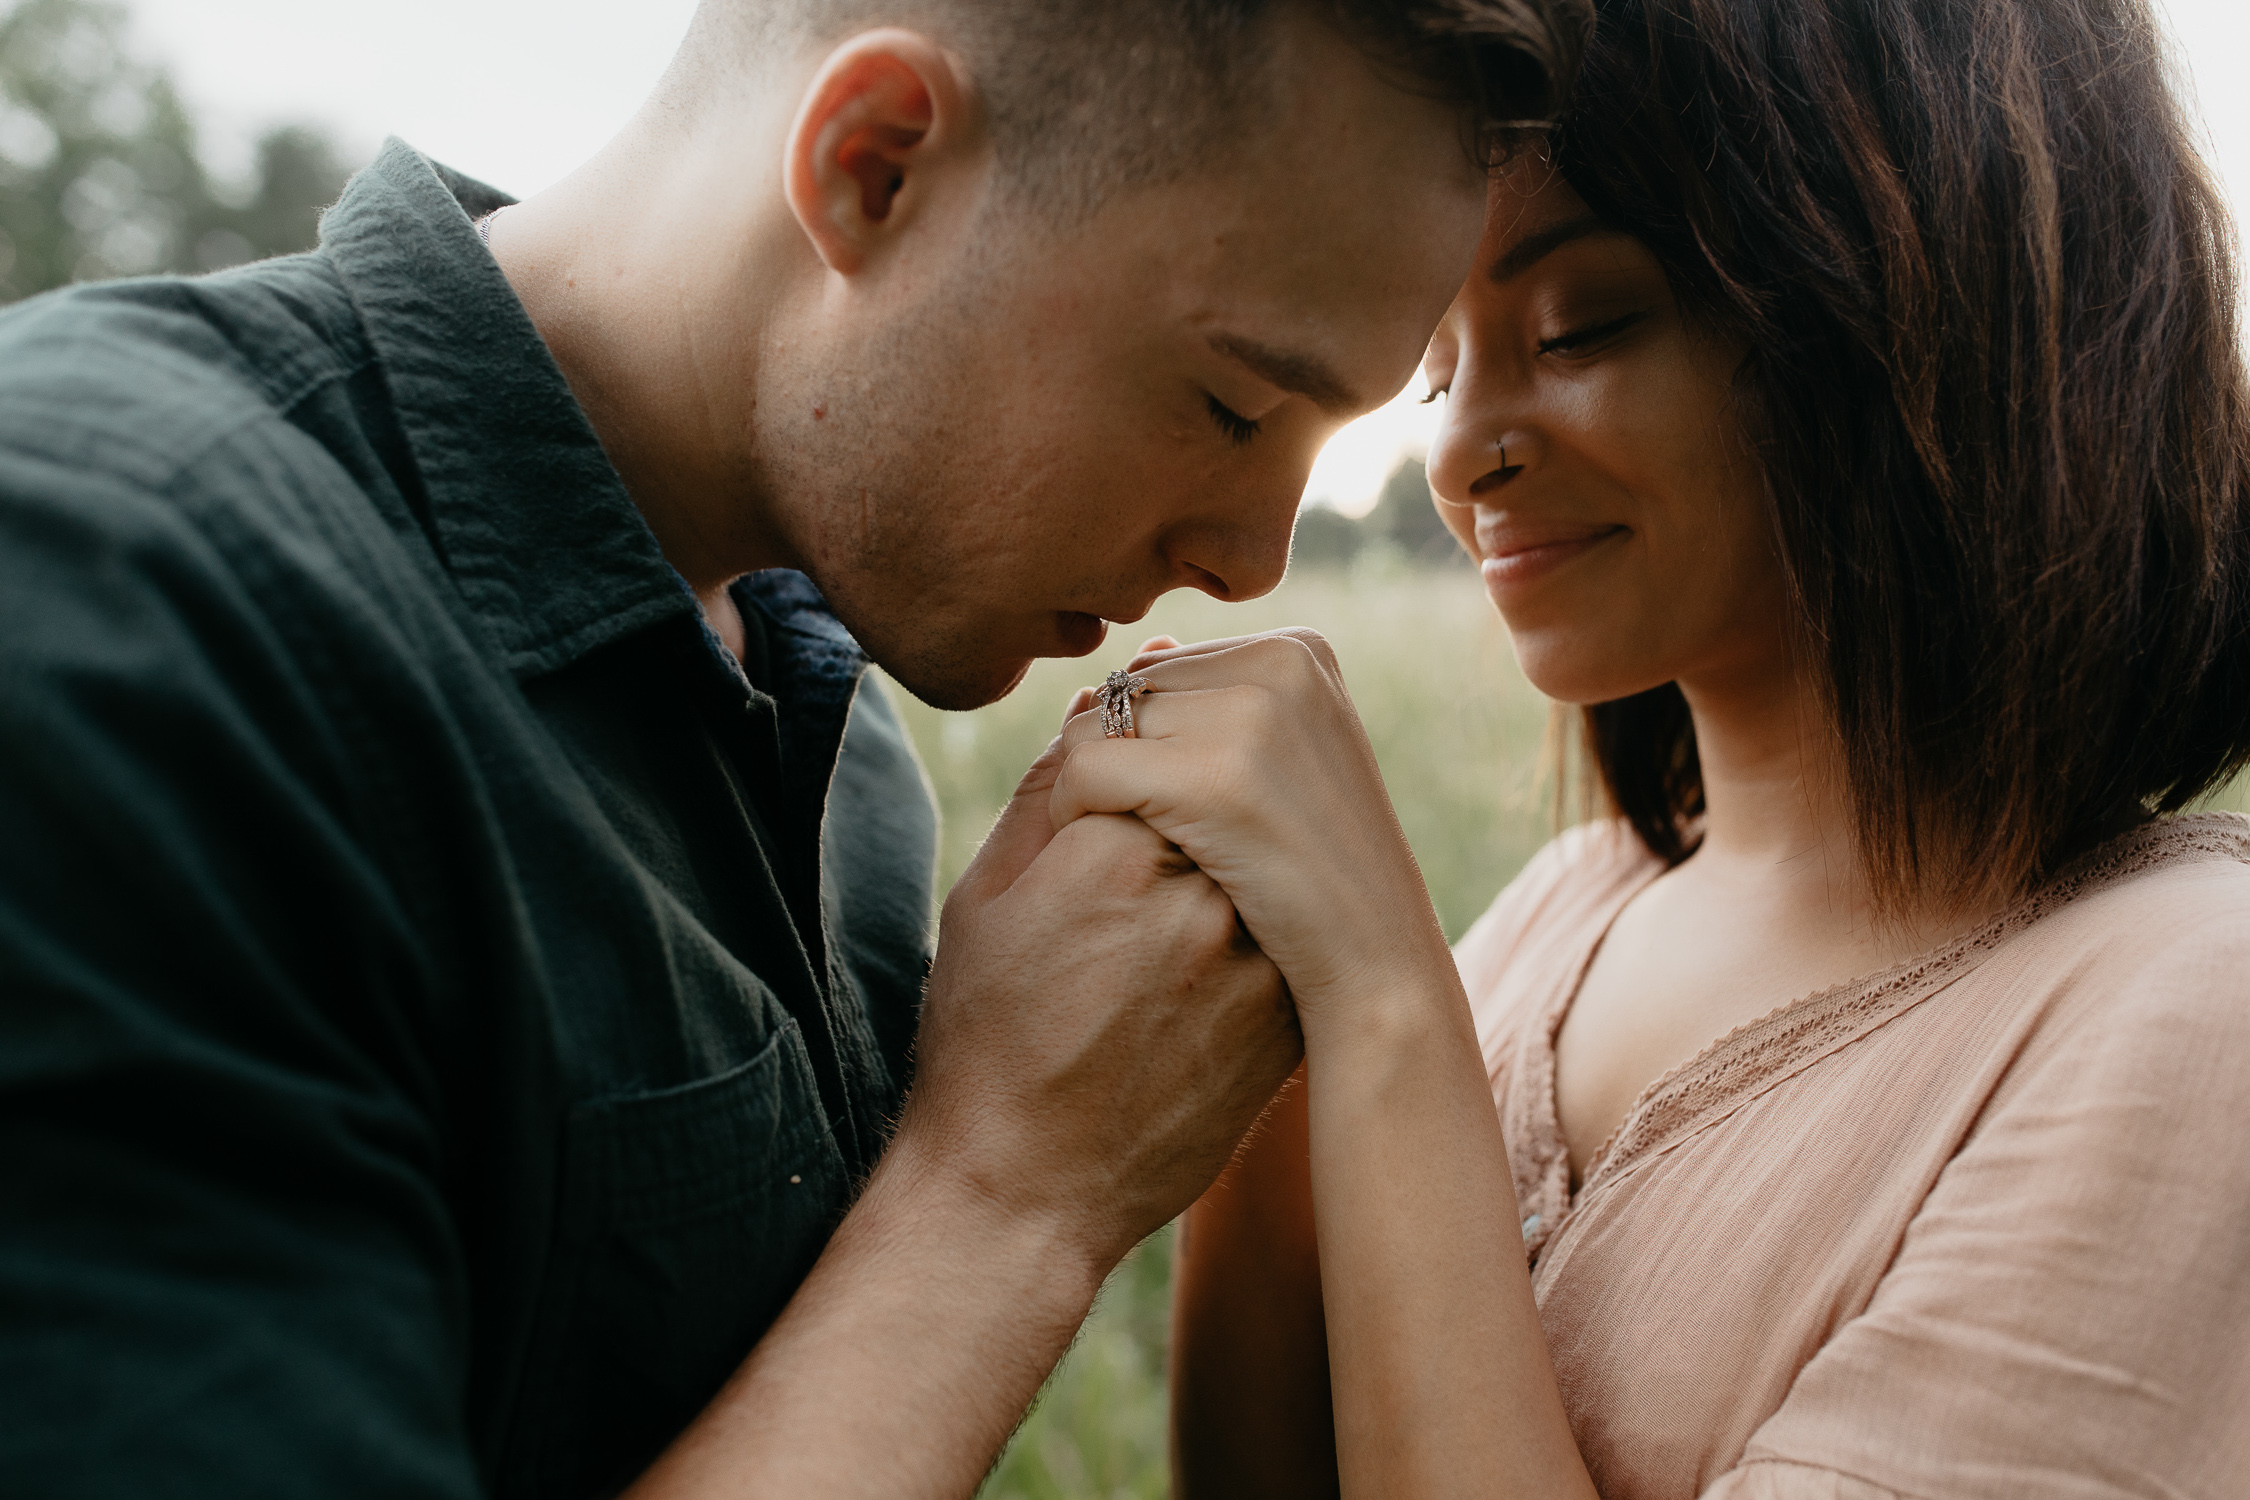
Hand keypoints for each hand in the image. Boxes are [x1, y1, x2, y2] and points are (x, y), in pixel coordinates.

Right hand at [898, 722, 1302, 1268]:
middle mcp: (1198, 894)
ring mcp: (1253, 960)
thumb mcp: (984, 898)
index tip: (1096, 832)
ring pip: (1254, 865)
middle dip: (1180, 823)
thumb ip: (1050, 786)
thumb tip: (1108, 701)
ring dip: (1221, 878)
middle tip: (1124, 906)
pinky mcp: (1286, 1018)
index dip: (1123, 784)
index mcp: (1111, 848)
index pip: (1153, 752)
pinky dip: (1249, 940)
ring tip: (1153, 953)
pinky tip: (1185, 992)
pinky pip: (1281, 934)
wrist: (1022, 1193)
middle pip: (1212, 801)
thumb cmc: (984, 1039)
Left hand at [1049, 630, 1452, 1036]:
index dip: (1142, 743)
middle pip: (1125, 691)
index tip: (1170, 808)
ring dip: (1085, 787)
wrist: (1376, 959)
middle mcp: (1281, 662)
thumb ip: (1223, 700)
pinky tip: (1094, 858)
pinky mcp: (1213, 777)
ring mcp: (1253, 715)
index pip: (1162, 669)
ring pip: (1093, 724)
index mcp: (1299, 649)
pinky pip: (1083, 769)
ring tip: (1122, 844)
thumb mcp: (1289, 760)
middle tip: (1137, 832)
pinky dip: (1069, 813)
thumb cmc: (1319, 874)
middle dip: (1112, 758)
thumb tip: (1148, 647)